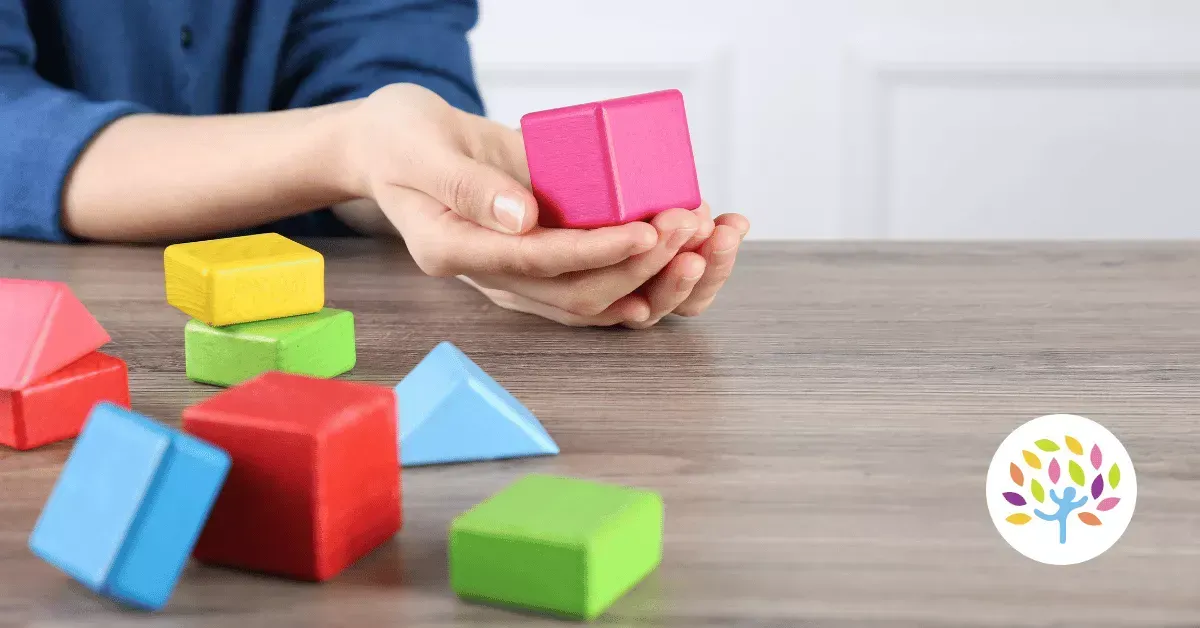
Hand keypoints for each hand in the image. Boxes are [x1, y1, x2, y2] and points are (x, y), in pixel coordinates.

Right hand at [346, 84, 748, 326]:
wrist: (398, 146)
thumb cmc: (401, 141)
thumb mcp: (419, 149)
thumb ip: (467, 185)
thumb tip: (525, 218)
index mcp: (457, 251)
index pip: (536, 264)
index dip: (595, 252)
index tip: (645, 229)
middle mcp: (497, 273)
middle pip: (579, 293)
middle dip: (642, 265)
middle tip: (687, 224)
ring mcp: (527, 268)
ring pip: (602, 297)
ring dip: (660, 276)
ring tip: (706, 236)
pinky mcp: (552, 251)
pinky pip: (607, 274)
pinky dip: (654, 266)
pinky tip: (695, 240)